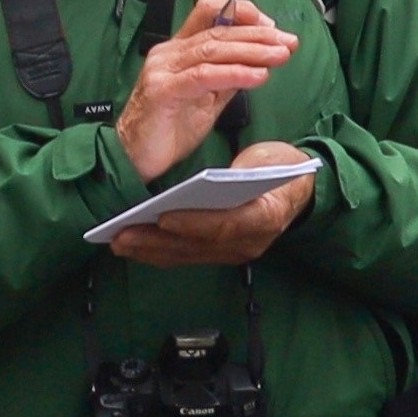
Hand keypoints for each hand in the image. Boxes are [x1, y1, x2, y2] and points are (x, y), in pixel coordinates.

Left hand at [111, 140, 312, 266]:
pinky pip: (188, 256)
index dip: (192, 223)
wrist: (298, 191)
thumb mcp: (268, 160)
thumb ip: (244, 171)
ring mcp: (235, 252)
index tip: (163, 217)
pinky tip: (136, 245)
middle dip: (157, 241)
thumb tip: (216, 181)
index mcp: (264, 217)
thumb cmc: (280, 168)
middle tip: (123, 234)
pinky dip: (159, 252)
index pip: (224, 225)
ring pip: (188, 255)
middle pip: (198, 246)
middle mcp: (249, 242)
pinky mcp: (222, 254)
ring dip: (151, 250)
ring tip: (120, 241)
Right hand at [116, 0, 296, 175]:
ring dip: (252, 51)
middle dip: (259, 35)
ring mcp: (163, 69)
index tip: (272, 27)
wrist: (134, 157)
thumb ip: (228, 78)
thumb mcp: (207, 99)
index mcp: (179, 49)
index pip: (209, 13)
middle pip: (219, 31)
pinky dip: (234, 74)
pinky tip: (257, 76)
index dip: (242, 13)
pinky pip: (204, 76)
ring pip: (213, 49)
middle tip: (287, 41)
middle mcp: (169, 53)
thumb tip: (259, 62)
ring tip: (279, 55)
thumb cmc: (166, 129)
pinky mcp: (162, 90)